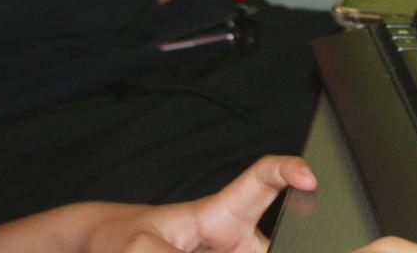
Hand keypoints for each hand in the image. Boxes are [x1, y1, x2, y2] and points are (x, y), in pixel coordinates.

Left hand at [134, 160, 416, 252]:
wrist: (108, 249)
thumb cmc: (123, 239)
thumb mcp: (140, 247)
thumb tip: (219, 250)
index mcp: (221, 214)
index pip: (265, 179)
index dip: (290, 171)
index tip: (308, 177)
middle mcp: (237, 241)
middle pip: (281, 240)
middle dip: (294, 239)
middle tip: (269, 244)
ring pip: (266, 251)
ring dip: (254, 251)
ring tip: (209, 248)